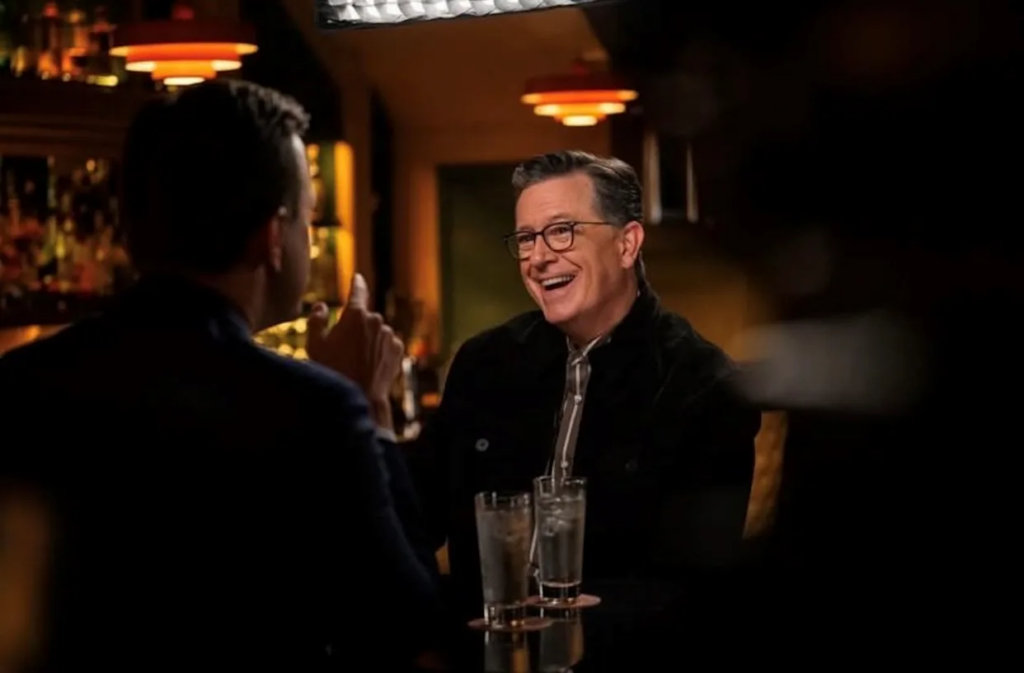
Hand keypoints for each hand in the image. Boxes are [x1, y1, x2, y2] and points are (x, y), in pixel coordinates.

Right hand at [307, 274, 404, 423]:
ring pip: (376, 332)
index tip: (357, 277)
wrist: (362, 397)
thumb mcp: (315, 345)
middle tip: (343, 349)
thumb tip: (322, 307)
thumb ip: (316, 320)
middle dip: (356, 328)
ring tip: (356, 362)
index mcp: (356, 315)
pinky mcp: (398, 350)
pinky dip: (378, 351)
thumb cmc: (334, 371)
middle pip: (364, 318)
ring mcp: (389, 336)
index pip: (357, 291)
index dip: (356, 284)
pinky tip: (369, 365)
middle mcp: (376, 321)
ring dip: (367, 341)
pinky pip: (386, 345)